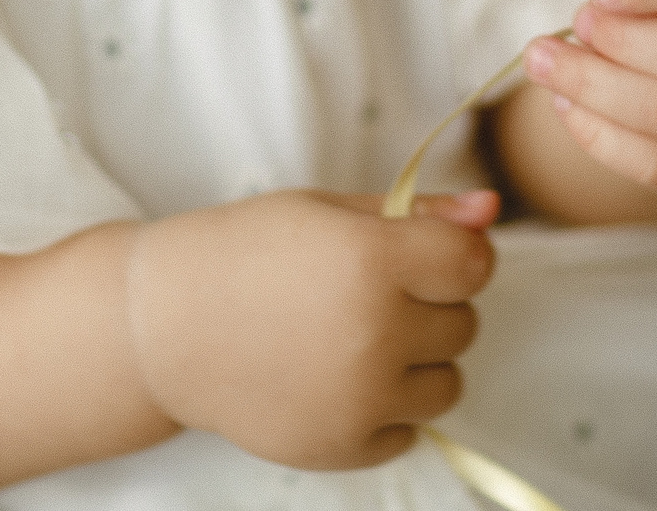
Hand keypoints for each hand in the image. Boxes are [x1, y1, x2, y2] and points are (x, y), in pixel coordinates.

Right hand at [124, 188, 496, 470]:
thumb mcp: (327, 211)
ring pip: (448, 382)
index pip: (474, 263)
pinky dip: (385, 408)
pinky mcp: (344, 446)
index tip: (423, 254)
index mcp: (371, 259)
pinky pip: (410, 429)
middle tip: (366, 294)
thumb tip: (492, 209)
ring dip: (418, 362)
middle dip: (429, 305)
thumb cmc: (245, 252)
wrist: (164, 325)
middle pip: (464, 324)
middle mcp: (374, 332)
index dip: (455, 255)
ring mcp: (360, 398)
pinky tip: (335, 377)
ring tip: (356, 339)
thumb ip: (416, 212)